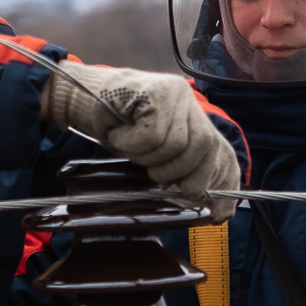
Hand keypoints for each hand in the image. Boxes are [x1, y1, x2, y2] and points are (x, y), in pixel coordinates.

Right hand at [43, 63, 238, 220]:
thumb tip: (199, 198)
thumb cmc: (118, 127)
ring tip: (131, 146)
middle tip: (154, 174)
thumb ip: (178, 165)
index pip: (222, 150)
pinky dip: (132, 144)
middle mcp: (189, 101)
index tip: (216, 212)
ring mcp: (173, 93)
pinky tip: (120, 134)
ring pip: (175, 144)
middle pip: (204, 147)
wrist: (83, 96)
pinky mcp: (153, 93)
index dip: (223, 180)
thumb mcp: (153, 149)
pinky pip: (151, 136)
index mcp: (194, 116)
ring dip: (148, 157)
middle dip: (179, 172)